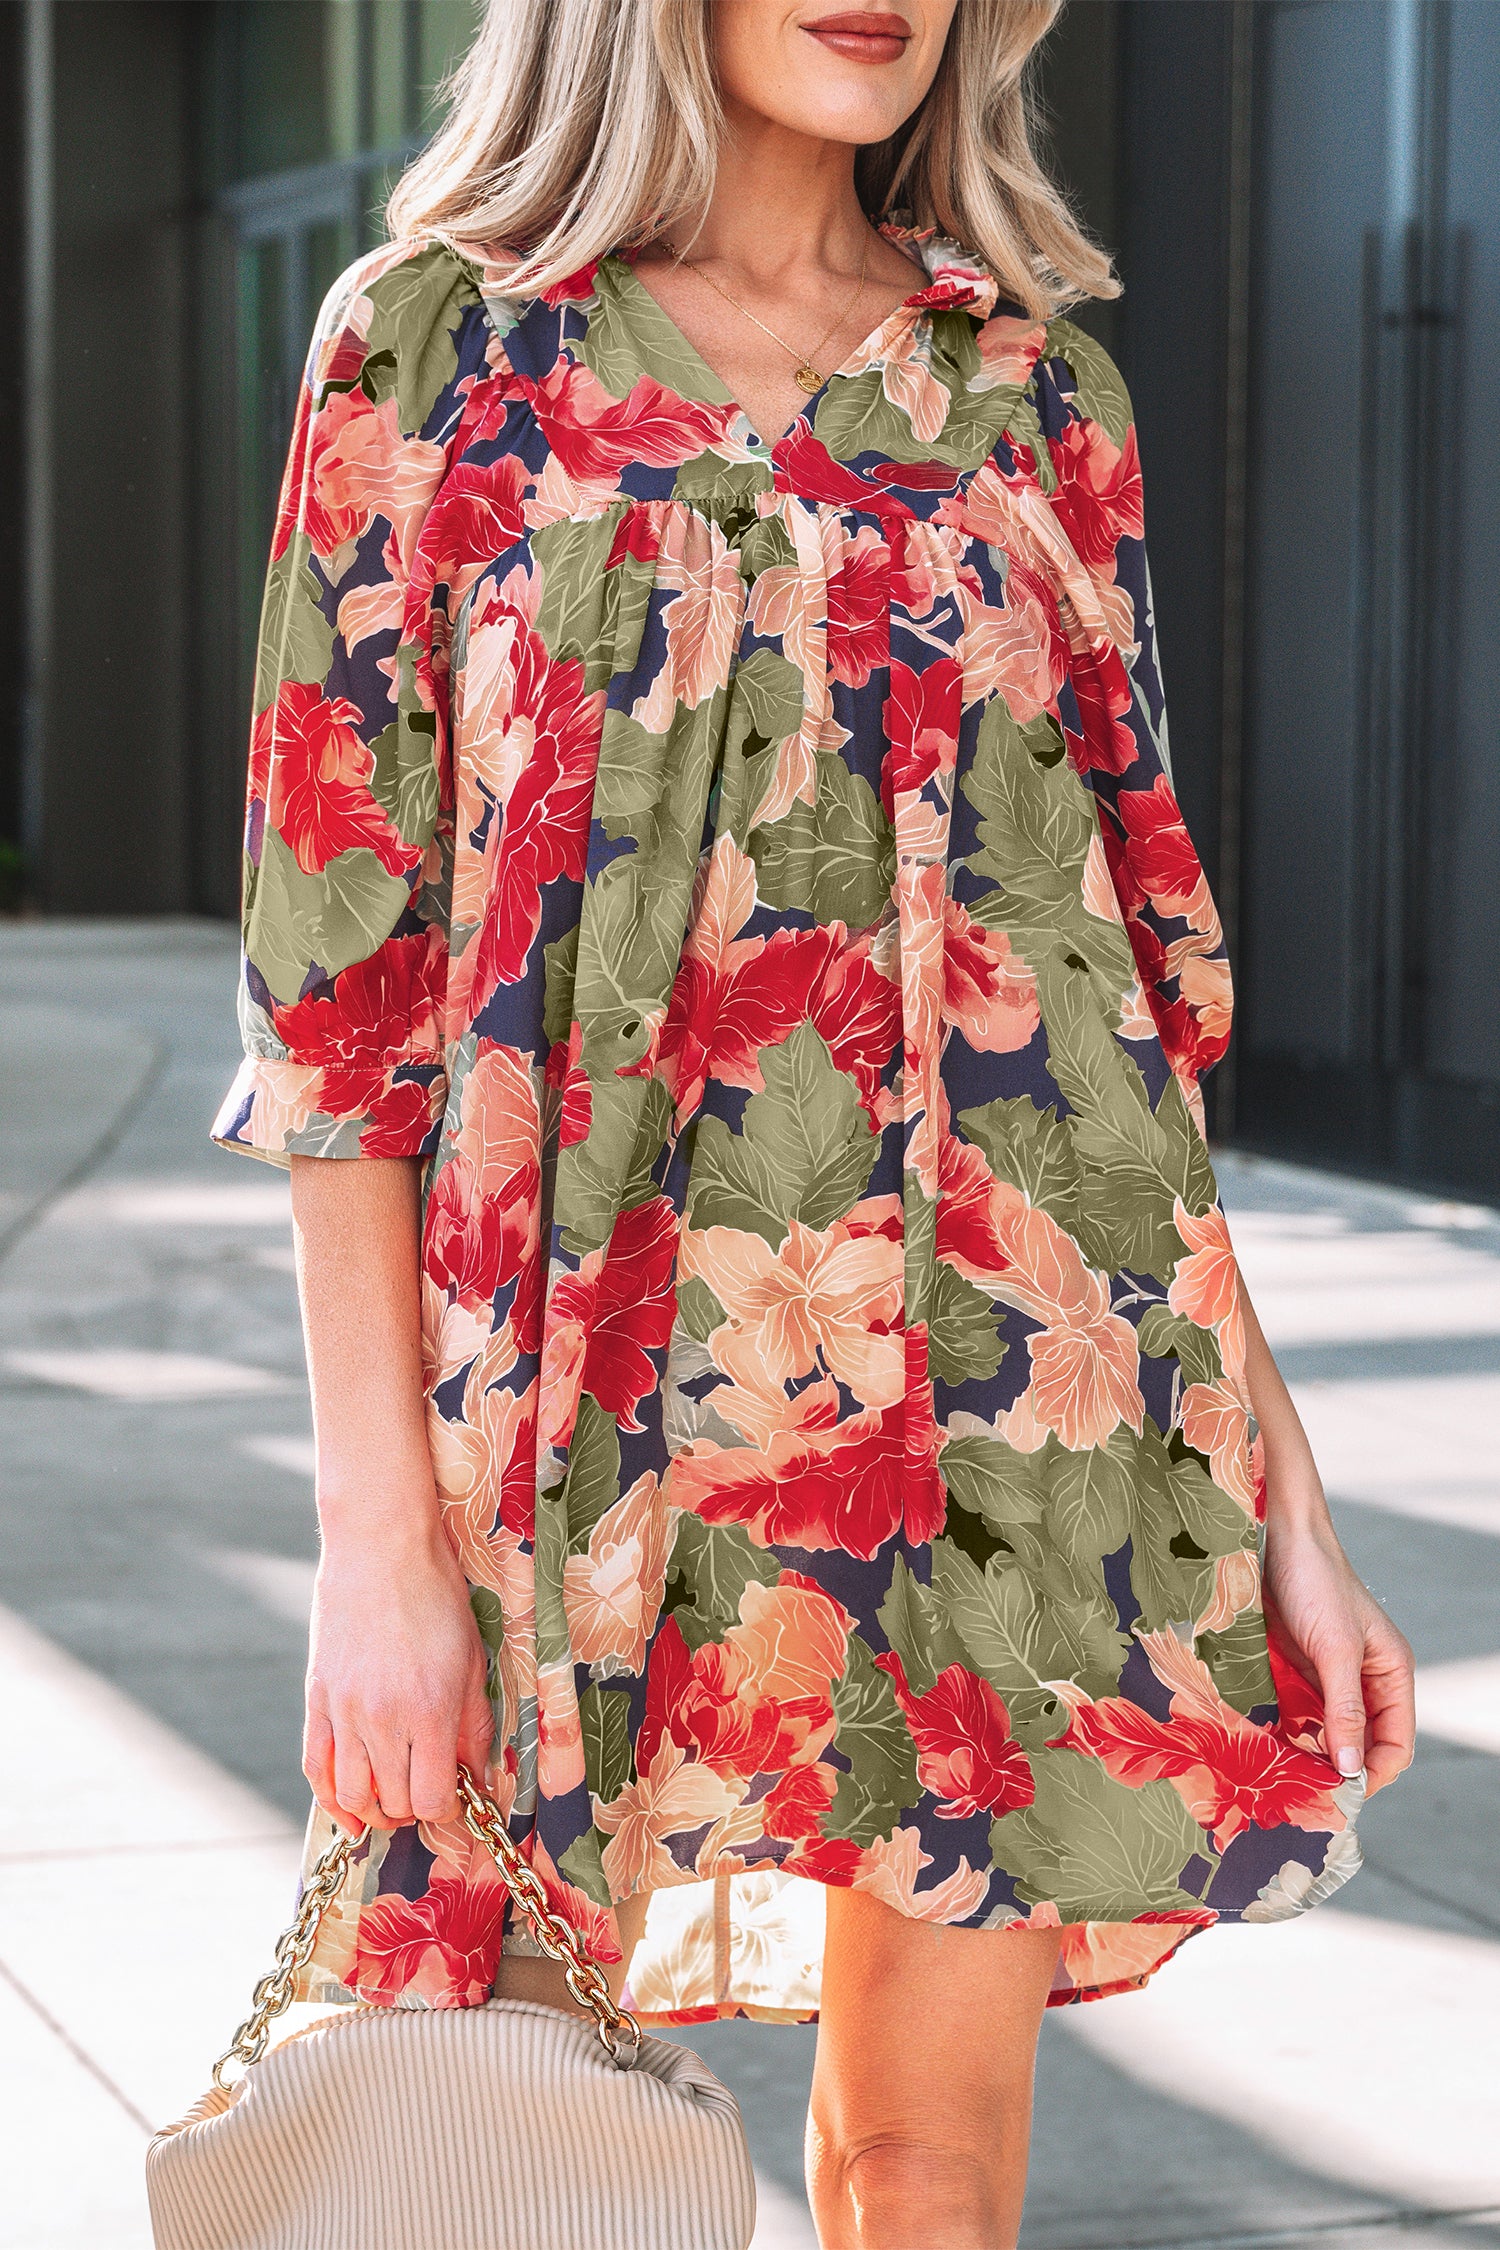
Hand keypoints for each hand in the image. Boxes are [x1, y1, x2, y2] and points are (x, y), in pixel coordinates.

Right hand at [303, 1507, 494, 1835]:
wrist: (381, 1549)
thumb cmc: (436, 1598)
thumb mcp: (471, 1659)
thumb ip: (475, 1724)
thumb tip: (479, 1776)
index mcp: (431, 1710)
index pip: (434, 1799)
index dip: (449, 1812)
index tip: (457, 1802)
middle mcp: (384, 1719)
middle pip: (395, 1803)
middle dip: (415, 1809)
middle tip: (428, 1793)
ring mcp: (345, 1711)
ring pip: (353, 1796)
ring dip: (376, 1810)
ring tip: (394, 1800)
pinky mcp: (317, 1699)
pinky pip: (316, 1767)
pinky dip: (331, 1799)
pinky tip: (349, 1810)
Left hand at [1261, 1509, 1414, 1793]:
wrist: (1275, 1537)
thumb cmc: (1316, 1584)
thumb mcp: (1336, 1649)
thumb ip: (1345, 1709)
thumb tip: (1351, 1767)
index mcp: (1391, 1675)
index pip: (1395, 1744)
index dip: (1372, 1772)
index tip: (1339, 1793)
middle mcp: (1364, 1681)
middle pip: (1360, 1743)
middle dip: (1339, 1768)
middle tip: (1306, 1792)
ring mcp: (1329, 1675)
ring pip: (1327, 1733)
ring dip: (1310, 1754)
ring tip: (1284, 1775)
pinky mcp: (1297, 1669)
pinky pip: (1298, 1713)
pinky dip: (1287, 1731)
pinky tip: (1268, 1745)